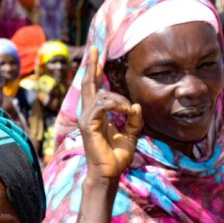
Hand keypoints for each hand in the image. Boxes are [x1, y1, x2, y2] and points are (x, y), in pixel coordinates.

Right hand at [79, 46, 142, 179]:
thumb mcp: (131, 135)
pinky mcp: (88, 124)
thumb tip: (136, 105)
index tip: (97, 56)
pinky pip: (102, 105)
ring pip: (101, 94)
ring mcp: (86, 118)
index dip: (95, 72)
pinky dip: (117, 105)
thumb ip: (134, 119)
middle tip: (95, 49)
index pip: (95, 89)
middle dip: (92, 65)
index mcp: (97, 114)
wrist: (109, 173)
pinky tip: (126, 111)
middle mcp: (89, 113)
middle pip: (88, 84)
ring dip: (119, 99)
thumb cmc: (117, 157)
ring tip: (129, 110)